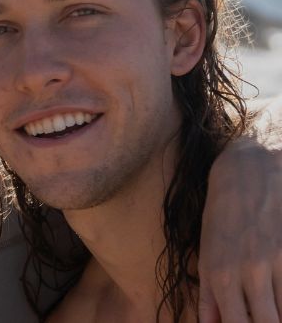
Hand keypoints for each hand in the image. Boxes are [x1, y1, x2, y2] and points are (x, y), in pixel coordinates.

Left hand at [200, 117, 281, 322]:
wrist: (247, 175)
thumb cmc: (222, 218)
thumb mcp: (207, 257)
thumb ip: (209, 295)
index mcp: (219, 278)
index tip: (246, 322)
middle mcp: (246, 274)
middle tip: (262, 315)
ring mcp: (273, 263)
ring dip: (278, 312)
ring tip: (270, 304)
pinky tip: (279, 291)